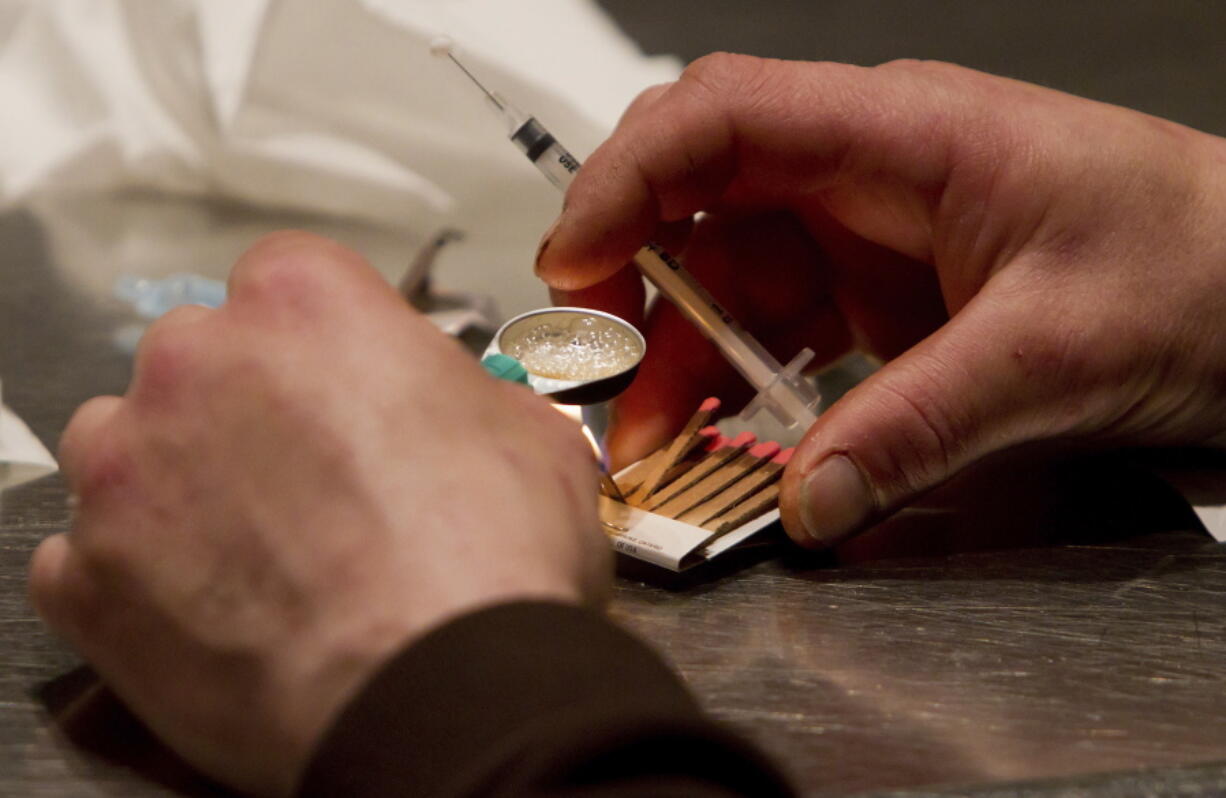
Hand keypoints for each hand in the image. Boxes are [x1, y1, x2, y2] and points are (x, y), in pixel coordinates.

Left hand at [29, 232, 610, 796]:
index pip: (287, 278)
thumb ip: (458, 394)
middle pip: (197, 358)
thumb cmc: (495, 557)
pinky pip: (90, 555)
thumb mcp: (529, 433)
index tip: (343, 385)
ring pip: (124, 445)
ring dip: (173, 478)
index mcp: (305, 303)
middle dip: (244, 404)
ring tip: (251, 547)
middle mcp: (194, 362)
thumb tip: (447, 413)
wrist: (447, 692)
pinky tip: (213, 608)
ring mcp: (125, 470)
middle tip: (307, 478)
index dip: (322, 338)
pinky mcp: (88, 579)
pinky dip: (138, 576)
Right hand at [535, 53, 1225, 548]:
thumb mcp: (1056, 347)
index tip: (577, 258)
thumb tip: (811, 498)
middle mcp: (870, 174)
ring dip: (681, 351)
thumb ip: (921, 424)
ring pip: (731, 273)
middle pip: (704, 197)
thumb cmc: (1200, 265)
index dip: (631, 179)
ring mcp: (871, 235)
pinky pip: (780, 325)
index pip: (725, 118)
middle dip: (635, 276)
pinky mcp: (882, 294)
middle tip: (599, 361)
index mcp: (904, 136)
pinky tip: (722, 427)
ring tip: (654, 433)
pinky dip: (739, 377)